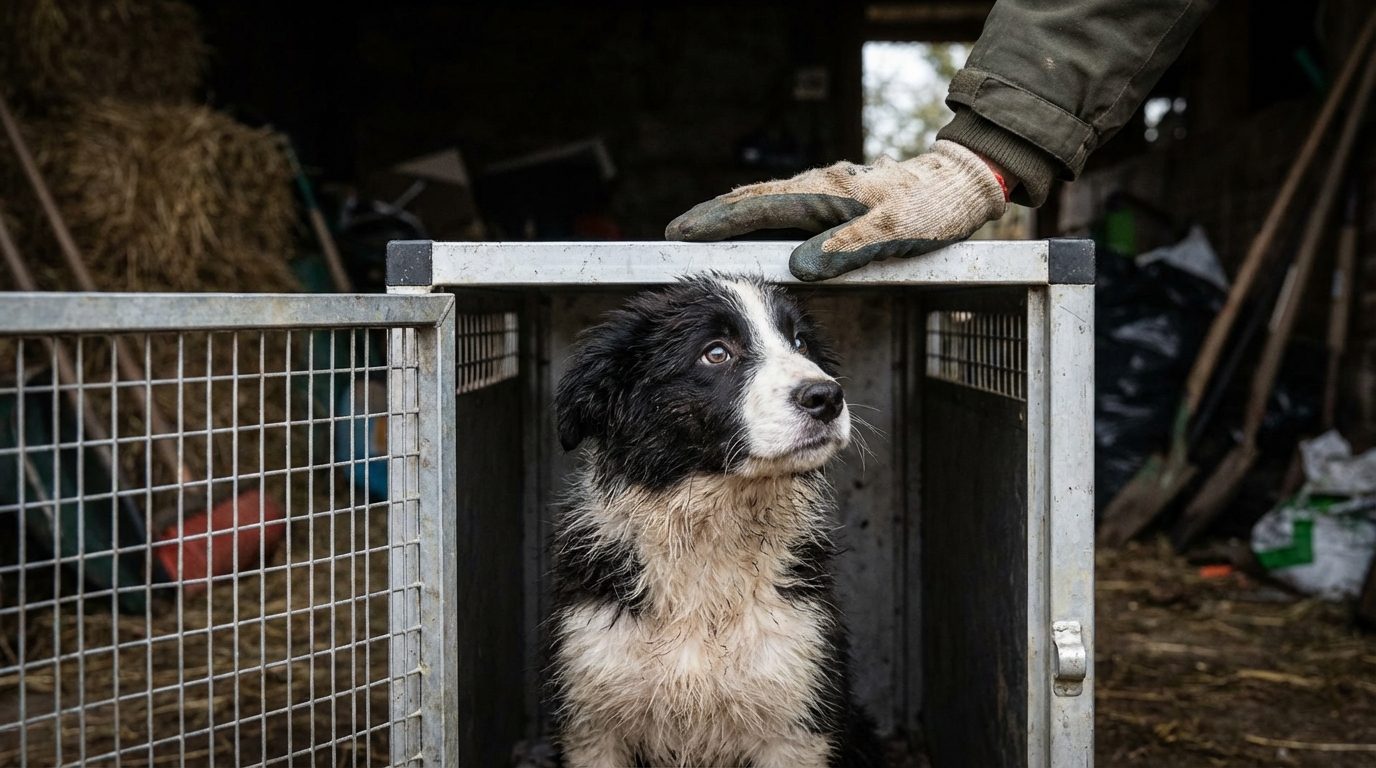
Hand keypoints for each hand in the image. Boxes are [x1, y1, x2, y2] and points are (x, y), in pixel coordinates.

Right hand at [665, 140, 1008, 280]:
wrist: (964, 184)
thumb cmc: (935, 209)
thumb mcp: (895, 233)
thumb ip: (847, 250)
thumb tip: (800, 267)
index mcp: (825, 194)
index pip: (757, 207)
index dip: (717, 221)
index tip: (683, 232)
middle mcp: (819, 187)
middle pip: (753, 202)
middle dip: (715, 217)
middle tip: (679, 234)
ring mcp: (827, 192)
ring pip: (769, 204)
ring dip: (735, 217)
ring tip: (704, 235)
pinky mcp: (838, 200)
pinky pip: (789, 211)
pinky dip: (763, 220)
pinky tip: (759, 235)